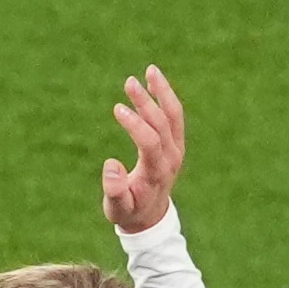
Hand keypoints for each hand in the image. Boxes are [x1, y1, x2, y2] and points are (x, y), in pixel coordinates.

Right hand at [100, 64, 186, 232]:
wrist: (150, 217)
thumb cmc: (129, 211)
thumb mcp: (117, 208)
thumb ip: (114, 191)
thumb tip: (111, 166)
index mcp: (157, 172)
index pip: (150, 141)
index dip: (135, 124)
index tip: (117, 109)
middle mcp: (172, 158)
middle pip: (163, 124)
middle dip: (146, 102)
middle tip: (129, 82)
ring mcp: (177, 149)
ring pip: (174, 116)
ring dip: (162, 92)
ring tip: (150, 70)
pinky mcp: (176, 144)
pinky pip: (174, 116)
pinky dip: (165, 98)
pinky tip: (154, 81)